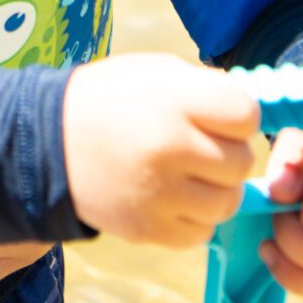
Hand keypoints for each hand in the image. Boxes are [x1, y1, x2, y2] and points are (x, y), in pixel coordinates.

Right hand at [63, 54, 257, 246]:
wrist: (51, 140)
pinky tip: (173, 194)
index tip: (220, 113)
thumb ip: (204, 87)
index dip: (238, 114)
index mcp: (172, 100)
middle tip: (202, 143)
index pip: (246, 114)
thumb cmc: (110, 98)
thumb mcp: (154, 71)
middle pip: (241, 161)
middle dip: (228, 150)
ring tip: (190, 171)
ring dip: (217, 187)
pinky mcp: (150, 229)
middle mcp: (170, 148)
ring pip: (228, 202)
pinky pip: (203, 231)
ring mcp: (160, 194)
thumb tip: (251, 111)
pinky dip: (195, 215)